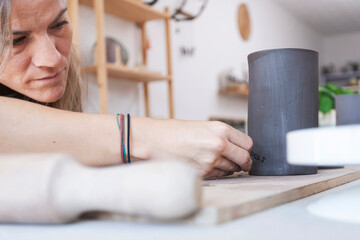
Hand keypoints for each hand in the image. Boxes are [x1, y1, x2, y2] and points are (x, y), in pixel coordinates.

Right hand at [131, 118, 252, 178]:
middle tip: (242, 164)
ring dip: (229, 168)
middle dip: (244, 162)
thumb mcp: (202, 126)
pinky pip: (219, 176)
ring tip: (215, 161)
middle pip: (245, 159)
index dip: (246, 149)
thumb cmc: (174, 132)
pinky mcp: (203, 173)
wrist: (154, 141)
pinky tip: (207, 165)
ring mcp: (212, 160)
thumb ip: (221, 135)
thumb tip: (235, 147)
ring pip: (232, 169)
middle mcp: (219, 144)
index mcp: (221, 129)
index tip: (244, 151)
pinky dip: (217, 173)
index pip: (248, 144)